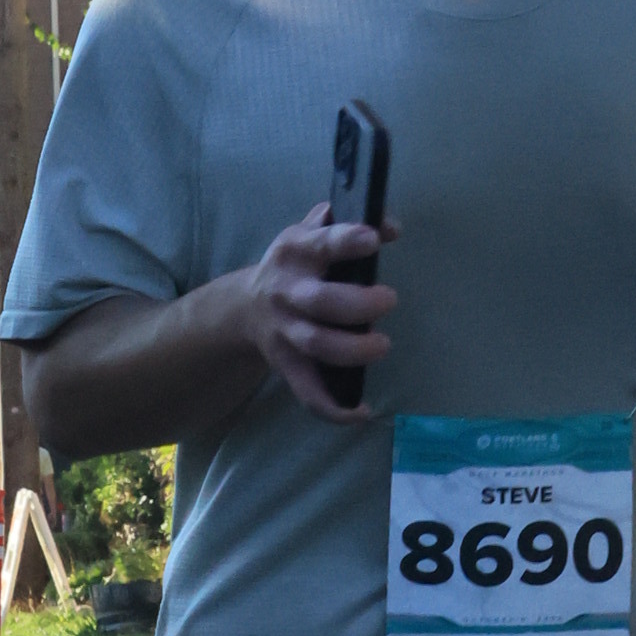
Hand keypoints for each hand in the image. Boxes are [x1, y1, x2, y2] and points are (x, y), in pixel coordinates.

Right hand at [244, 200, 400, 421]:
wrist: (245, 307)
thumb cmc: (295, 266)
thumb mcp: (310, 234)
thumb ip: (347, 223)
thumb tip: (390, 225)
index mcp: (294, 252)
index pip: (321, 244)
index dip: (346, 241)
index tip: (374, 239)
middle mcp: (286, 292)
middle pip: (320, 302)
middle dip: (359, 303)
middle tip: (389, 300)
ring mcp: (286, 332)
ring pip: (317, 345)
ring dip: (353, 350)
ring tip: (382, 344)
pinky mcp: (288, 365)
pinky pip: (308, 393)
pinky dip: (334, 409)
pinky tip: (362, 411)